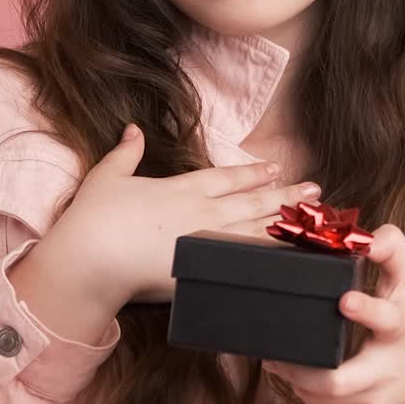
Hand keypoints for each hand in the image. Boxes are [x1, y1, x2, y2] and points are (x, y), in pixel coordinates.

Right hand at [43, 124, 322, 305]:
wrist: (91, 260)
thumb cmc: (94, 218)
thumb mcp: (107, 176)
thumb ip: (125, 153)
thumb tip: (133, 129)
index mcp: (181, 190)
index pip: (227, 178)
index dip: (254, 173)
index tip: (275, 168)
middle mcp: (201, 214)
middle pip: (252, 203)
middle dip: (284, 195)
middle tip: (313, 190)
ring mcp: (206, 245)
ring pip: (256, 232)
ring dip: (285, 223)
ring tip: (310, 218)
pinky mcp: (203, 274)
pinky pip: (245, 265)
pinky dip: (269, 259)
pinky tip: (288, 258)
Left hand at [262, 223, 404, 403]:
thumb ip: (392, 251)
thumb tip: (366, 235)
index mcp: (399, 330)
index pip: (385, 320)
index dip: (365, 310)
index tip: (344, 299)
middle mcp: (387, 372)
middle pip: (339, 382)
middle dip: (304, 370)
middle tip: (277, 350)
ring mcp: (373, 402)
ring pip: (322, 398)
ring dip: (295, 378)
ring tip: (277, 356)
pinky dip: (302, 392)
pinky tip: (289, 373)